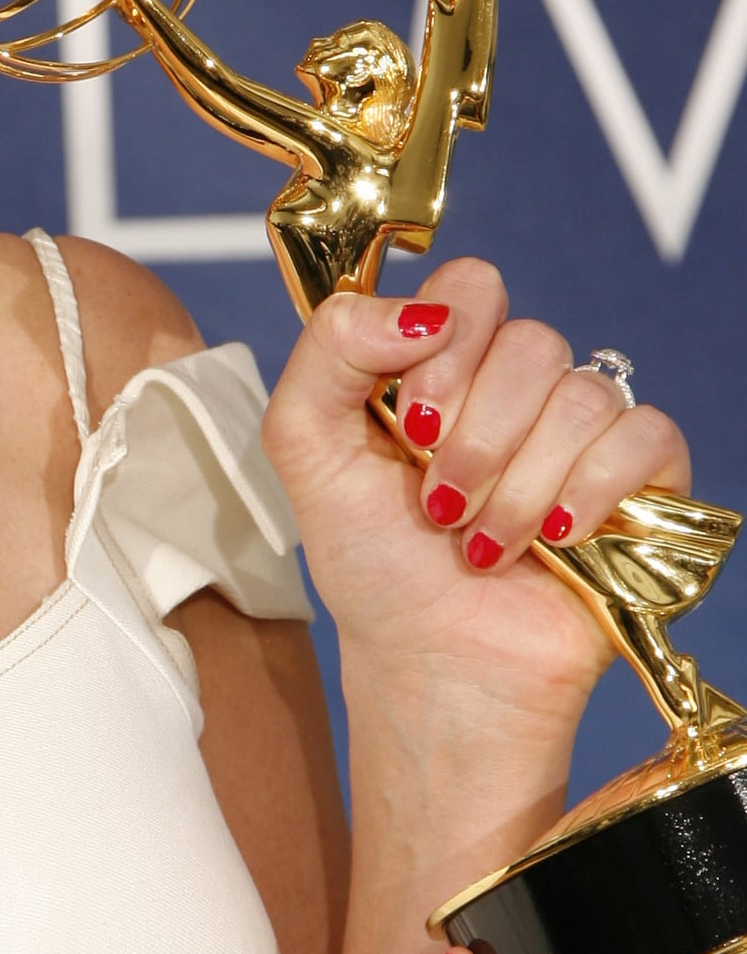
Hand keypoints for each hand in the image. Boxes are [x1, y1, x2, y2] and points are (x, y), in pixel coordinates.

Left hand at [260, 255, 689, 738]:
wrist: (432, 665)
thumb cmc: (373, 564)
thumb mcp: (306, 450)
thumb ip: (331, 351)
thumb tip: (420, 309)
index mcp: (445, 364)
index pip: (472, 287)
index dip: (445, 349)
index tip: (410, 426)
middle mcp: (518, 388)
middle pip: (531, 342)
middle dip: (474, 439)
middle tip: (439, 504)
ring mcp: (582, 432)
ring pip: (582, 398)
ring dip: (517, 486)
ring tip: (482, 544)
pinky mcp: (641, 481)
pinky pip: (646, 435)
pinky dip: (592, 490)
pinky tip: (556, 538)